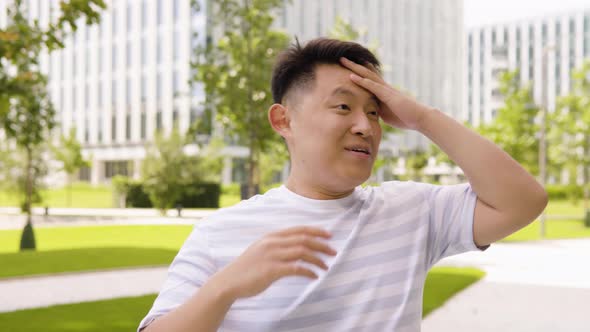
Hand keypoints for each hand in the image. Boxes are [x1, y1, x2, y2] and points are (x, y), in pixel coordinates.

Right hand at [213, 226, 336, 299]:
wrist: (229, 281)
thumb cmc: (247, 268)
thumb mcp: (262, 250)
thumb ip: (277, 245)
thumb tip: (297, 247)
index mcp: (272, 236)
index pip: (299, 229)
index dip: (316, 231)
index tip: (329, 235)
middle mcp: (273, 242)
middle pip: (304, 239)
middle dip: (322, 244)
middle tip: (334, 251)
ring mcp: (272, 255)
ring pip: (303, 252)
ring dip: (318, 259)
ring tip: (326, 266)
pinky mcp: (272, 270)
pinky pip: (296, 268)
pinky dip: (308, 272)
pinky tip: (314, 276)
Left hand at [339, 57, 433, 130]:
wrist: (420, 118)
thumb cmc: (405, 117)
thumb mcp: (386, 114)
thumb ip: (378, 110)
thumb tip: (369, 112)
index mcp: (383, 92)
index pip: (368, 79)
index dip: (358, 72)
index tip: (346, 66)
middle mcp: (384, 87)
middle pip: (366, 73)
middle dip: (353, 65)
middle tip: (341, 57)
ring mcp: (386, 90)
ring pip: (367, 75)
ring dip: (355, 68)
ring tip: (343, 60)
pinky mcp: (388, 95)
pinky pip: (373, 86)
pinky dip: (362, 81)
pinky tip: (352, 76)